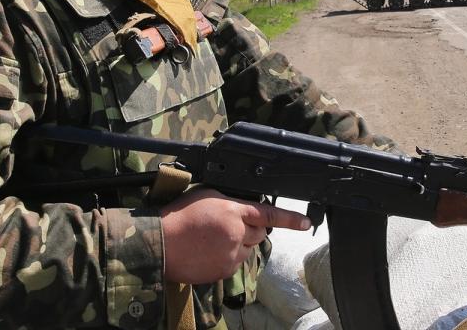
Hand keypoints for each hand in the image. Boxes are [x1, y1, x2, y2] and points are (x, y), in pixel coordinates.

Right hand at [160, 188, 310, 283]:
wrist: (160, 244)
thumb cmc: (179, 216)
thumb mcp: (207, 195)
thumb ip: (231, 201)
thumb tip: (245, 207)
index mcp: (232, 211)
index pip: (268, 213)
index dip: (290, 218)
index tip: (305, 223)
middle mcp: (236, 233)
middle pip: (259, 231)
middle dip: (250, 228)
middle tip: (228, 225)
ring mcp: (231, 255)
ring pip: (249, 248)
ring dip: (240, 243)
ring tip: (213, 239)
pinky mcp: (225, 271)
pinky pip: (236, 262)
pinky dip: (229, 256)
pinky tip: (209, 251)